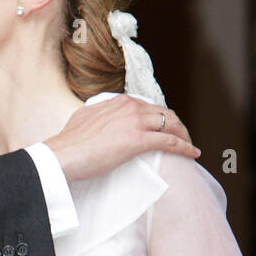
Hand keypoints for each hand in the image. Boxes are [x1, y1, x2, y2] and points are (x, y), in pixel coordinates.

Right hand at [45, 94, 199, 179]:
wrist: (63, 154)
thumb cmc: (68, 143)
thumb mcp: (84, 119)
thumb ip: (97, 115)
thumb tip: (98, 119)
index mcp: (118, 101)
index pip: (148, 106)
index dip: (159, 118)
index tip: (163, 128)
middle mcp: (130, 107)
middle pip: (164, 113)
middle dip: (176, 125)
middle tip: (182, 137)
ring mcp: (136, 122)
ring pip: (171, 125)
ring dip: (184, 135)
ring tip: (189, 146)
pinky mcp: (139, 140)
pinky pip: (170, 142)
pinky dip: (184, 147)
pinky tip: (192, 154)